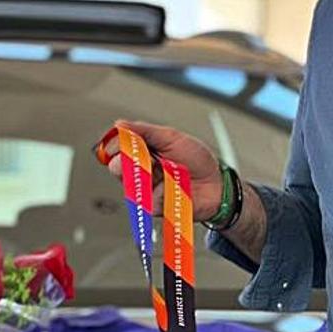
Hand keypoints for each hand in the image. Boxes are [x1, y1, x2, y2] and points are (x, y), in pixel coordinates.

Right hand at [102, 120, 225, 220]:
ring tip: (165, 170)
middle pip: (117, 166)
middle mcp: (140, 169)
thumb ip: (145, 131)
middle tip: (142, 157)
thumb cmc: (197, 160)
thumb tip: (119, 124)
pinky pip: (148, 197)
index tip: (120, 141)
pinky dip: (162, 190)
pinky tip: (173, 187)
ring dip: (148, 174)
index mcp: (143, 150)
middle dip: (127, 160)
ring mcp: (146, 188)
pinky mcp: (153, 205)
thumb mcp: (172, 137)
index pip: (118, 146)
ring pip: (130, 183)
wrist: (215, 185)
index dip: (116, 144)